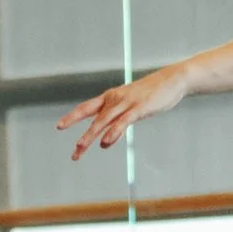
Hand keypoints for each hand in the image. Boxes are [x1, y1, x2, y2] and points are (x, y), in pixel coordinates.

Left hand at [58, 65, 191, 159]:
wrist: (172, 79)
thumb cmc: (152, 93)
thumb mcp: (131, 107)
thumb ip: (117, 123)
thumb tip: (104, 141)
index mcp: (111, 97)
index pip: (87, 108)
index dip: (72, 117)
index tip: (59, 127)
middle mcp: (115, 99)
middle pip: (93, 118)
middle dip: (81, 135)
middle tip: (74, 152)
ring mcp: (127, 103)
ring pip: (104, 121)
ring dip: (90, 135)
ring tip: (80, 147)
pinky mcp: (139, 108)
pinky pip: (123, 121)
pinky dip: (113, 132)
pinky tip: (105, 142)